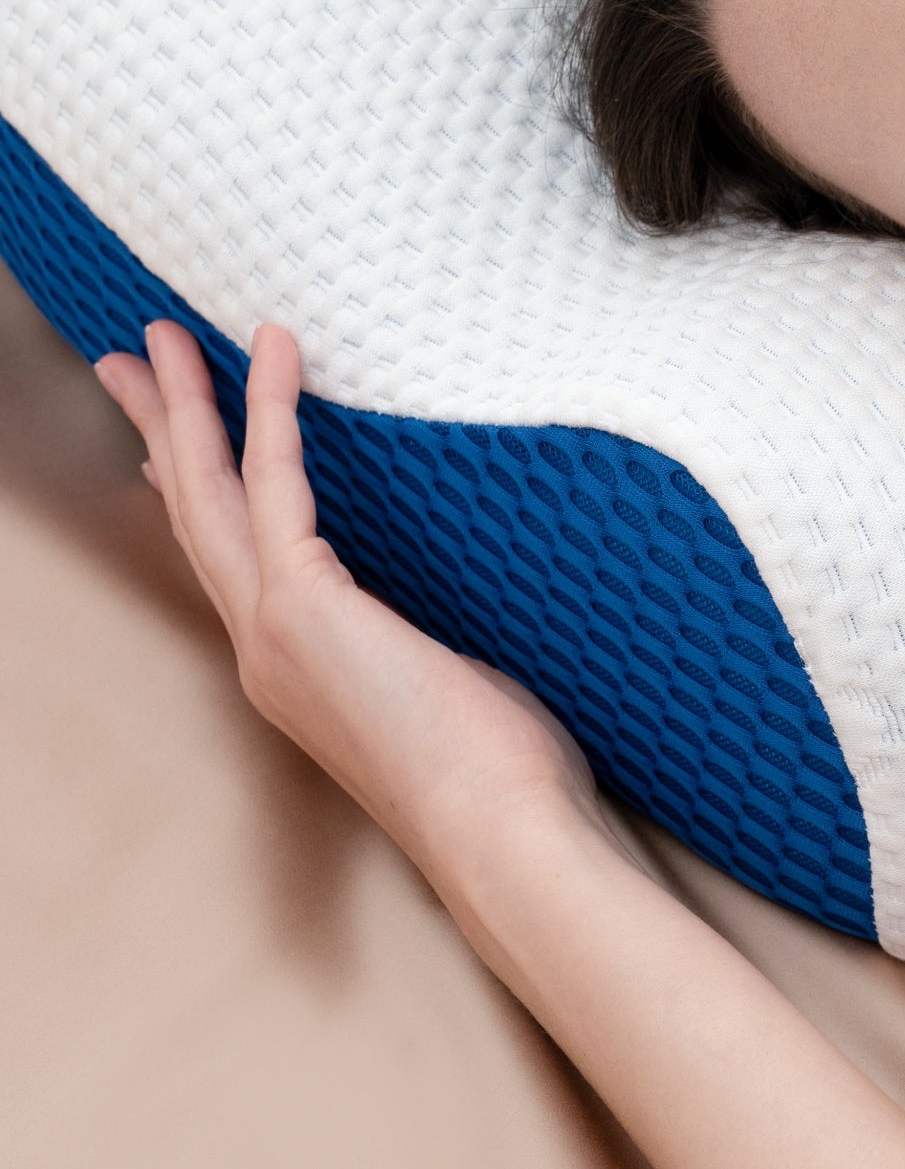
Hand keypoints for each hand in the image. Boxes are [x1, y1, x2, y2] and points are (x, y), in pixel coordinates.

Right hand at [95, 319, 606, 892]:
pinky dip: (270, 410)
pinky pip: (277, 483)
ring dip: (189, 405)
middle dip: (163, 431)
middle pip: (195, 518)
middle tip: (134, 361)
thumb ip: (427, 644)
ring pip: (211, 493)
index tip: (171, 445)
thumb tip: (455, 613)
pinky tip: (273, 350)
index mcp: (297, 673)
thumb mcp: (452, 689)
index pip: (232, 564)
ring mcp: (276, 631)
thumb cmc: (505, 778)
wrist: (502, 835)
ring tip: (163, 333)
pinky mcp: (307, 608)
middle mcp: (267, 651)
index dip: (197, 497)